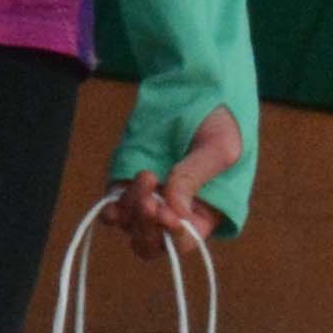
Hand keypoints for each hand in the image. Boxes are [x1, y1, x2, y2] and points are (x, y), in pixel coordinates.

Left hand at [106, 106, 243, 252]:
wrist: (197, 91)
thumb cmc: (220, 122)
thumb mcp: (219, 148)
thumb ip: (194, 177)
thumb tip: (170, 208)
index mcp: (203, 214)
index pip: (185, 241)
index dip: (174, 235)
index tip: (167, 215)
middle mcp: (172, 213)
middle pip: (152, 242)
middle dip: (147, 229)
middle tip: (150, 203)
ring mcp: (148, 198)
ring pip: (131, 224)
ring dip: (133, 210)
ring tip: (147, 176)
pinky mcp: (127, 182)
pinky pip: (114, 206)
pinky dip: (112, 207)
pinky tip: (120, 192)